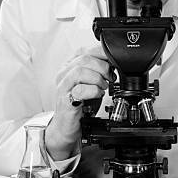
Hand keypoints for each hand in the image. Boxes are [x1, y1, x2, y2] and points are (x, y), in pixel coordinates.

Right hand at [45, 45, 113, 159]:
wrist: (67, 127)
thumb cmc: (80, 105)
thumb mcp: (91, 83)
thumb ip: (98, 71)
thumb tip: (113, 62)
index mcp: (69, 67)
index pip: (84, 50)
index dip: (101, 53)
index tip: (112, 60)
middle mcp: (64, 74)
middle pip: (84, 58)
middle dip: (102, 66)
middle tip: (110, 77)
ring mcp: (63, 87)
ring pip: (80, 71)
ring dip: (98, 78)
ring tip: (103, 87)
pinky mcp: (65, 101)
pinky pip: (80, 90)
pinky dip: (93, 91)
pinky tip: (98, 95)